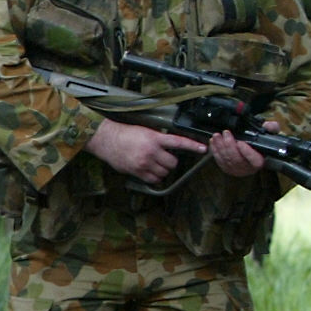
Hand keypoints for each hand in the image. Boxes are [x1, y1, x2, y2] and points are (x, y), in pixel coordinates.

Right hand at [84, 118, 206, 185]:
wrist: (106, 139)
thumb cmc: (124, 134)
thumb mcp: (145, 131)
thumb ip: (158, 139)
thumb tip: (171, 148)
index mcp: (154, 138)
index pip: (179, 142)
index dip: (193, 146)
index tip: (204, 149)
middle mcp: (150, 151)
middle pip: (173, 162)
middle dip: (170, 162)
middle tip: (163, 158)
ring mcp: (144, 162)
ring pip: (165, 172)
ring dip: (163, 170)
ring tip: (154, 164)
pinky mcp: (137, 171)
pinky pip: (154, 179)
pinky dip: (155, 177)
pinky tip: (149, 171)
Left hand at [210, 121, 278, 178]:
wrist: (253, 150)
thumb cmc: (261, 143)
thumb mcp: (269, 134)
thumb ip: (271, 129)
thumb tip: (268, 126)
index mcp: (260, 161)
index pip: (255, 160)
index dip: (247, 152)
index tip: (241, 142)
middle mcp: (248, 168)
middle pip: (237, 159)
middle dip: (229, 145)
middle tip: (226, 133)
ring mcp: (236, 169)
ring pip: (227, 159)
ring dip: (220, 146)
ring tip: (217, 135)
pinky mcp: (226, 168)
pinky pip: (219, 160)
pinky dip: (215, 150)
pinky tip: (213, 141)